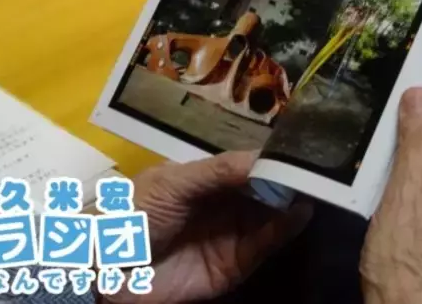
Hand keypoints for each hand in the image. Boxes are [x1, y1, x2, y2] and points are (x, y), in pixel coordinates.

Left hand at [103, 151, 312, 303]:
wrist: (104, 271)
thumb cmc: (134, 213)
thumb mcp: (173, 183)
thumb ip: (217, 171)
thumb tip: (263, 157)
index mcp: (208, 179)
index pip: (248, 165)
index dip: (272, 159)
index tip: (300, 150)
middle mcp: (225, 203)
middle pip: (265, 190)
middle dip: (288, 180)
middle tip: (318, 171)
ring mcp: (231, 234)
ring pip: (270, 216)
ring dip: (292, 204)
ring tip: (316, 189)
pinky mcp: (235, 264)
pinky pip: (264, 245)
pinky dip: (283, 231)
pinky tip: (299, 215)